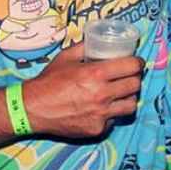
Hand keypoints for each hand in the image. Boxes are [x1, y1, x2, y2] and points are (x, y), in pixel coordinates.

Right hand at [23, 43, 142, 138]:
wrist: (33, 108)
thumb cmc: (49, 81)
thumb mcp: (66, 58)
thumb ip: (84, 47)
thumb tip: (98, 40)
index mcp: (96, 74)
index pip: (132, 66)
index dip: (137, 63)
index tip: (136, 62)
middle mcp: (102, 94)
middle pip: (135, 85)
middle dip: (135, 78)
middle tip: (130, 76)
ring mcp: (101, 114)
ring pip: (131, 105)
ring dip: (128, 97)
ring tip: (121, 93)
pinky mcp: (97, 129)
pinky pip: (114, 119)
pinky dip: (112, 113)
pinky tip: (103, 107)